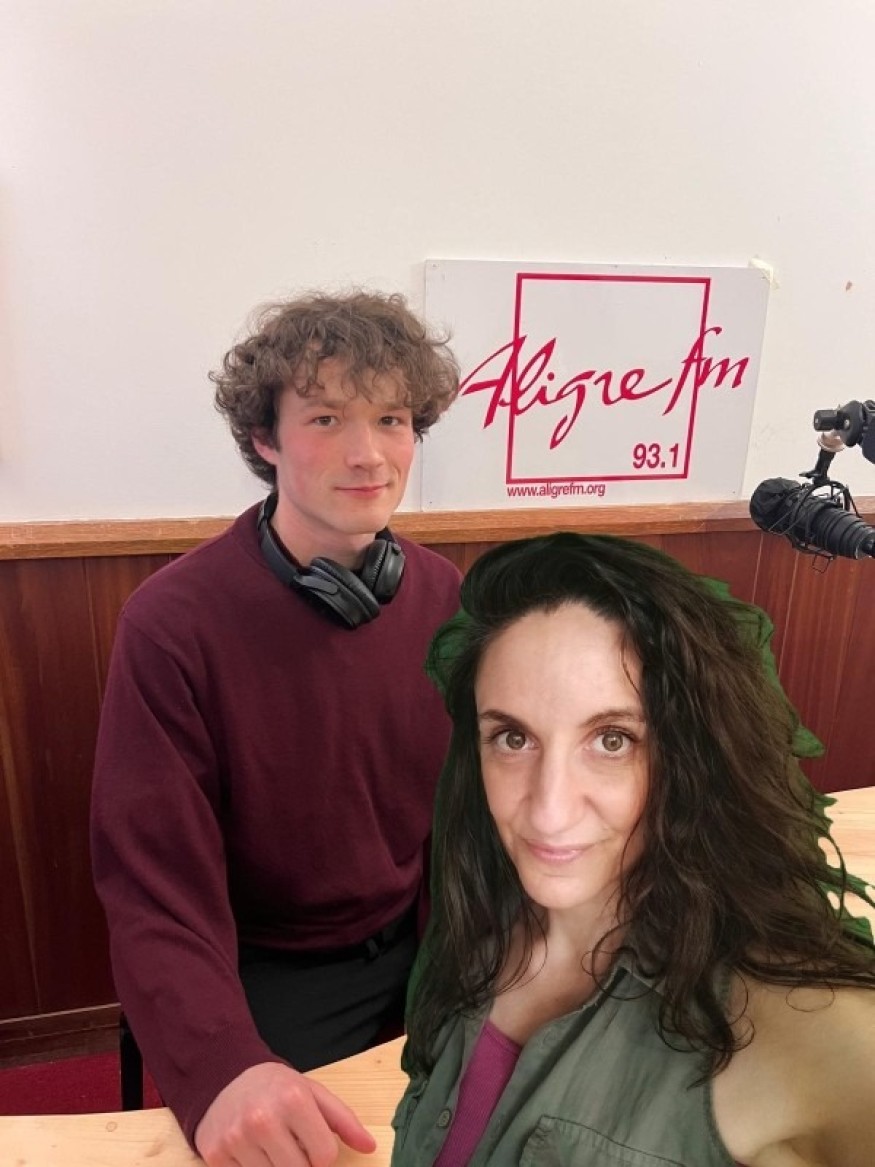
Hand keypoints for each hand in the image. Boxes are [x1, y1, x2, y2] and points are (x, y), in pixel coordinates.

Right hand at [194, 1061, 376, 1166]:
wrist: (225, 1077)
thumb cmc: (276, 1088)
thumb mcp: (312, 1092)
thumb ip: (344, 1121)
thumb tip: (370, 1147)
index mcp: (293, 1099)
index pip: (324, 1157)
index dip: (322, 1155)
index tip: (312, 1143)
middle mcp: (263, 1119)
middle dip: (301, 1165)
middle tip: (291, 1147)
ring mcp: (236, 1138)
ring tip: (271, 1147)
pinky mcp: (215, 1155)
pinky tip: (249, 1152)